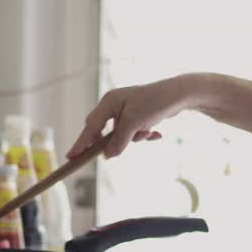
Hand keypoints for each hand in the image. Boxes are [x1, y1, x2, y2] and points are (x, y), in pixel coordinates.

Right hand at [67, 76, 197, 159]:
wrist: (180, 94)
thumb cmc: (155, 103)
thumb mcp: (134, 124)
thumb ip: (119, 141)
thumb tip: (107, 156)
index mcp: (109, 102)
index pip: (90, 126)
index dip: (81, 143)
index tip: (71, 157)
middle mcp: (115, 104)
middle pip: (103, 130)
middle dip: (114, 141)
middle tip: (114, 152)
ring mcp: (126, 110)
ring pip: (121, 134)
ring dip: (134, 138)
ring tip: (148, 131)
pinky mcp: (138, 115)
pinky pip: (134, 132)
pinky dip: (143, 135)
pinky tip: (157, 133)